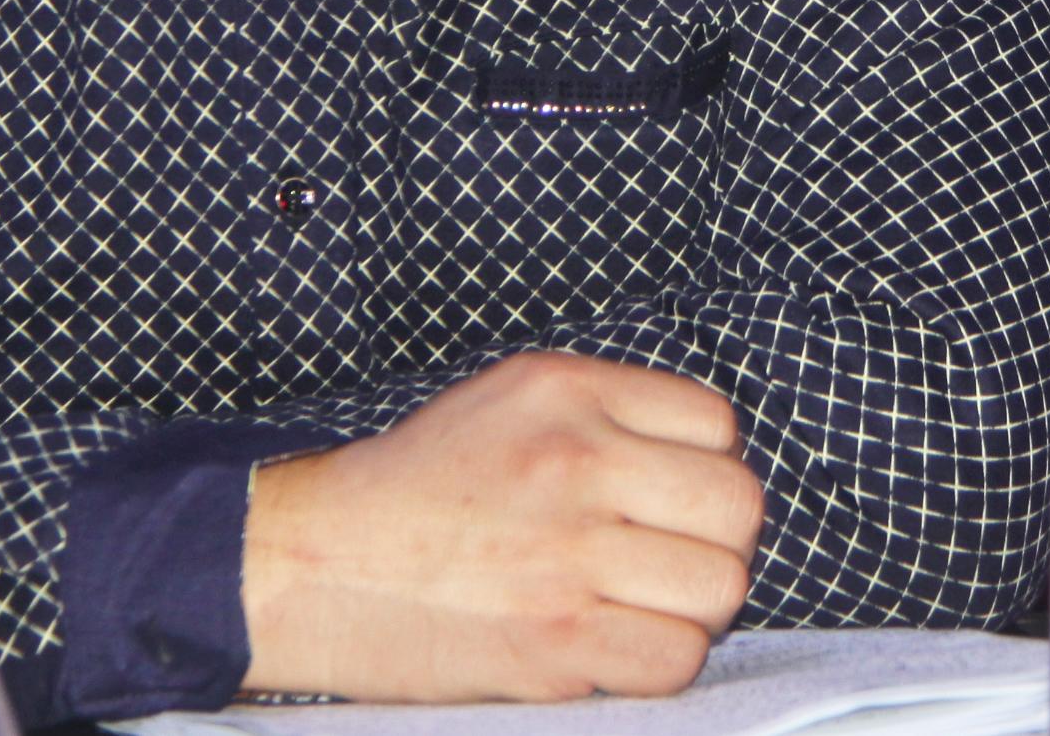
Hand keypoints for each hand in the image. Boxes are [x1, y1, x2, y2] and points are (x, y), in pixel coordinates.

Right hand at [238, 350, 763, 702]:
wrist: (313, 560)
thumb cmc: (412, 490)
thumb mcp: (506, 403)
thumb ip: (604, 417)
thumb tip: (702, 469)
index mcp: (566, 389)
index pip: (716, 425)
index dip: (702, 472)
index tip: (667, 503)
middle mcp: (576, 458)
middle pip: (736, 507)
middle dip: (713, 543)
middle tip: (664, 562)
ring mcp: (570, 550)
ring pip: (719, 587)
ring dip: (688, 608)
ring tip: (633, 605)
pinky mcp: (557, 637)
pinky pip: (676, 657)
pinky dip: (654, 661)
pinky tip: (607, 645)